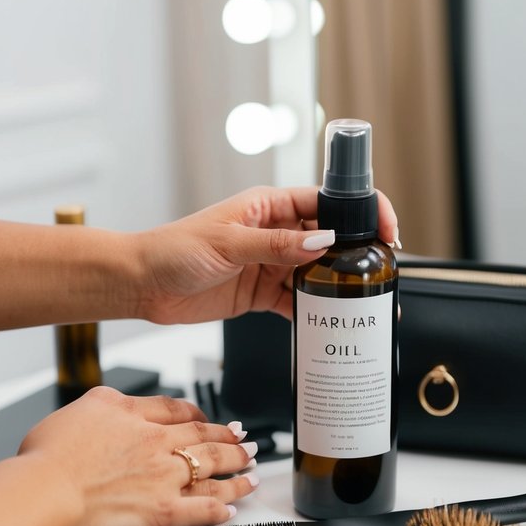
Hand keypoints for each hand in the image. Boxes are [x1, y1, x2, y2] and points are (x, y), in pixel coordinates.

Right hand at [19, 387, 257, 525]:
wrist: (45, 494)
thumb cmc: (48, 459)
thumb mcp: (77, 410)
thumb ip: (104, 407)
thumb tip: (114, 409)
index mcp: (132, 415)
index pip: (176, 410)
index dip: (198, 414)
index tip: (207, 418)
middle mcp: (155, 443)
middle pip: (204, 437)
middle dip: (230, 440)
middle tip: (245, 442)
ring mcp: (163, 478)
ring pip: (213, 470)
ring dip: (237, 471)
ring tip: (251, 471)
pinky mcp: (164, 512)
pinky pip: (203, 511)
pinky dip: (221, 511)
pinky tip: (231, 511)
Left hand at [133, 185, 398, 323]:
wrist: (141, 284)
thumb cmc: (173, 249)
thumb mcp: (227, 244)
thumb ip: (275, 244)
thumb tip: (321, 241)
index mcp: (268, 206)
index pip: (326, 201)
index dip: (360, 210)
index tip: (384, 228)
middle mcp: (274, 232)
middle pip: (330, 239)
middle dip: (356, 254)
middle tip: (382, 272)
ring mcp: (270, 263)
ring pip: (317, 273)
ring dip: (338, 288)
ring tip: (363, 304)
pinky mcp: (260, 292)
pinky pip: (297, 302)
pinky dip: (314, 313)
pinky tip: (329, 324)